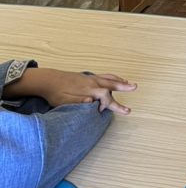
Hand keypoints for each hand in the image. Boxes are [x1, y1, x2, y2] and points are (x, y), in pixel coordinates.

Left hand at [9, 67, 136, 114]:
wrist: (49, 80)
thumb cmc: (57, 93)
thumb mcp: (66, 101)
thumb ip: (80, 102)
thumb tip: (92, 102)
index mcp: (89, 90)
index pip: (105, 96)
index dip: (108, 104)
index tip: (103, 111)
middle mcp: (92, 82)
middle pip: (111, 84)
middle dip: (123, 87)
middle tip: (135, 87)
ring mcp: (91, 78)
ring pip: (109, 79)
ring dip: (120, 82)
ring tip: (129, 83)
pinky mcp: (88, 77)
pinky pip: (105, 76)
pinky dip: (113, 77)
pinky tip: (115, 79)